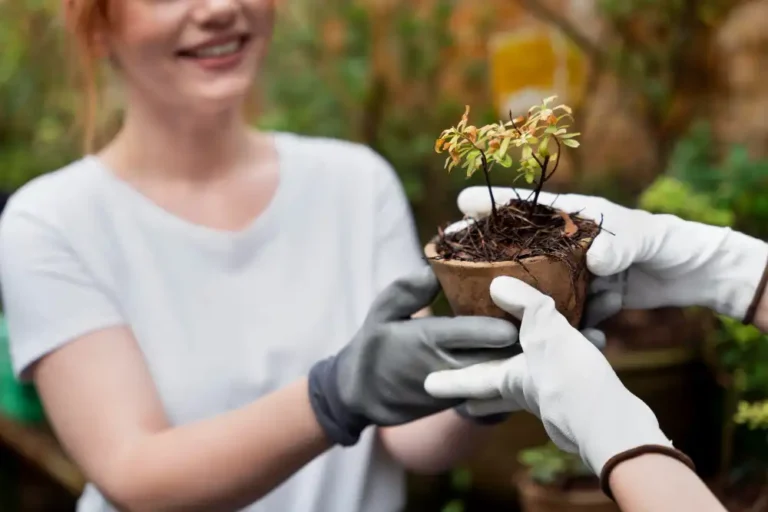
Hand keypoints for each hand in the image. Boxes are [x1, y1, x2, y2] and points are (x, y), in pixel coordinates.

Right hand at [307, 266, 519, 445]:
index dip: (499, 325)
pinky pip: (488, 387)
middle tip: (544, 321)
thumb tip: (435, 267)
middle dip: (518, 341)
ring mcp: (454, 389)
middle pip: (492, 356)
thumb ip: (408, 289)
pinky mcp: (458, 401)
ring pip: (494, 375)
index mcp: (426, 340)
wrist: (360, 394)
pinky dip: (506, 373)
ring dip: (515, 360)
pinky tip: (524, 356)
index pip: (470, 333)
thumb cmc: (373, 345)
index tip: (523, 309)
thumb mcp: (382, 310)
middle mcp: (445, 366)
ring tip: (539, 339)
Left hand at [424, 276, 694, 493]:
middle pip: (497, 396)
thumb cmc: (571, 381)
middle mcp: (528, 397)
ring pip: (533, 391)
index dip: (449, 382)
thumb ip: (525, 307)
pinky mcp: (585, 404)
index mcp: (509, 381)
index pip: (470, 380)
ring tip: (522, 369)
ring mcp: (557, 405)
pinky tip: (578, 361)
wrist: (617, 427)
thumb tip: (498, 286)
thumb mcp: (545, 332)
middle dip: (483, 395)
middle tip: (466, 399)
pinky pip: (568, 384)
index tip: (427, 386)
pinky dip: (568, 370)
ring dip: (527, 380)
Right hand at [452, 186, 767, 325]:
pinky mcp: (586, 296)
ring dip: (520, 294)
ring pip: (536, 282)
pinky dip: (558, 319)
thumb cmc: (671, 240)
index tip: (461, 203)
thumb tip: (596, 259)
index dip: (494, 203)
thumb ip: (622, 244)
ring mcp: (575, 271)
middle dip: (490, 252)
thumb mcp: (648, 236)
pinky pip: (563, 308)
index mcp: (576, 215)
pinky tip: (553, 329)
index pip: (528, 206)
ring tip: (492, 304)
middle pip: (520, 246)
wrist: (697, 274)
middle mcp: (568, 243)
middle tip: (457, 259)